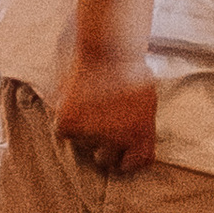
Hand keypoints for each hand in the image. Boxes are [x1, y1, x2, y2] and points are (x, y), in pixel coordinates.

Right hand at [54, 53, 158, 175]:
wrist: (109, 49)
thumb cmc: (130, 70)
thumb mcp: (148, 101)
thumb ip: (142, 126)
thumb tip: (138, 140)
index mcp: (140, 134)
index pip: (138, 163)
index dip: (130, 160)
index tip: (123, 156)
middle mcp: (117, 140)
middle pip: (106, 161)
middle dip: (104, 149)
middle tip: (101, 130)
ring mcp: (92, 134)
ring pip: (84, 144)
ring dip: (85, 130)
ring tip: (90, 105)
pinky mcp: (69, 125)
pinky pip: (65, 132)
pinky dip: (67, 121)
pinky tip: (75, 103)